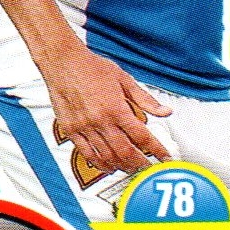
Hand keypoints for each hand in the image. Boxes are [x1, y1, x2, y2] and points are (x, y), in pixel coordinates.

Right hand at [40, 39, 172, 174]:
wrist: (64, 62)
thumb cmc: (92, 67)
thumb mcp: (124, 79)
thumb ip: (145, 99)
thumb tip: (165, 111)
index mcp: (117, 108)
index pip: (142, 136)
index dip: (157, 150)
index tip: (164, 157)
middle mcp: (101, 121)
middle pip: (126, 152)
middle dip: (140, 163)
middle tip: (148, 167)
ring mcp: (85, 127)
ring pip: (107, 157)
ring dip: (122, 166)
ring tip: (131, 168)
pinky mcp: (71, 130)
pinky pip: (87, 154)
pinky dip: (100, 164)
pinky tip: (108, 166)